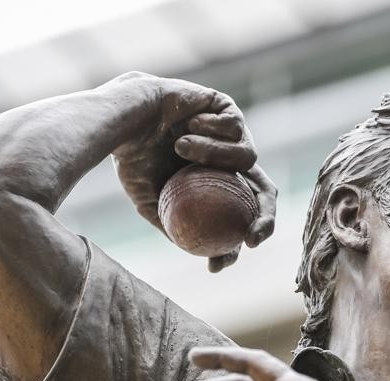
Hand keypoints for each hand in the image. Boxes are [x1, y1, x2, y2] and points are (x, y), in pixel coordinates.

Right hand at [109, 72, 276, 271]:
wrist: (123, 116)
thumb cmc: (132, 160)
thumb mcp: (148, 201)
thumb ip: (173, 224)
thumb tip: (197, 253)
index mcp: (217, 186)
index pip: (241, 217)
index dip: (237, 245)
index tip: (223, 261)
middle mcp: (230, 164)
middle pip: (264, 193)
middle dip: (266, 218)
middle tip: (252, 234)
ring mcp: (232, 137)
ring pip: (248, 156)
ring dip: (214, 154)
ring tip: (180, 147)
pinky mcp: (229, 110)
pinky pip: (234, 127)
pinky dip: (209, 129)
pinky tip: (186, 124)